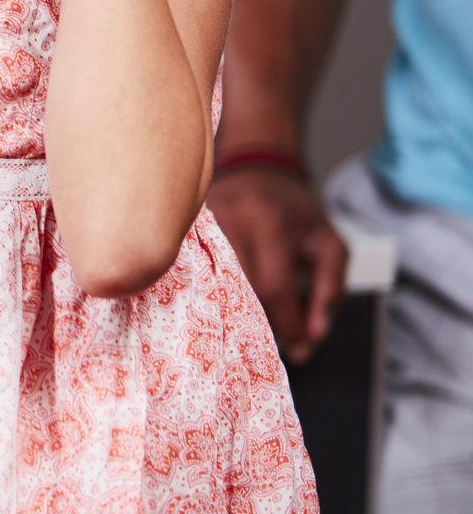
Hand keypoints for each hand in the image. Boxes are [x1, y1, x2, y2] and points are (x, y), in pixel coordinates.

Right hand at [207, 168, 347, 362]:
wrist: (255, 171)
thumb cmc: (292, 209)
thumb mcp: (328, 243)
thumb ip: (331, 290)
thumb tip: (313, 336)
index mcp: (269, 222)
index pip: (273, 288)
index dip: (288, 324)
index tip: (299, 343)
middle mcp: (229, 222)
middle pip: (239, 292)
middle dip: (262, 324)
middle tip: (277, 337)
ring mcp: (199, 228)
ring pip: (214, 288)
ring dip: (236, 314)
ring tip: (255, 323)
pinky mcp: (183, 234)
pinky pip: (196, 277)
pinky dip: (215, 297)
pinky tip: (226, 306)